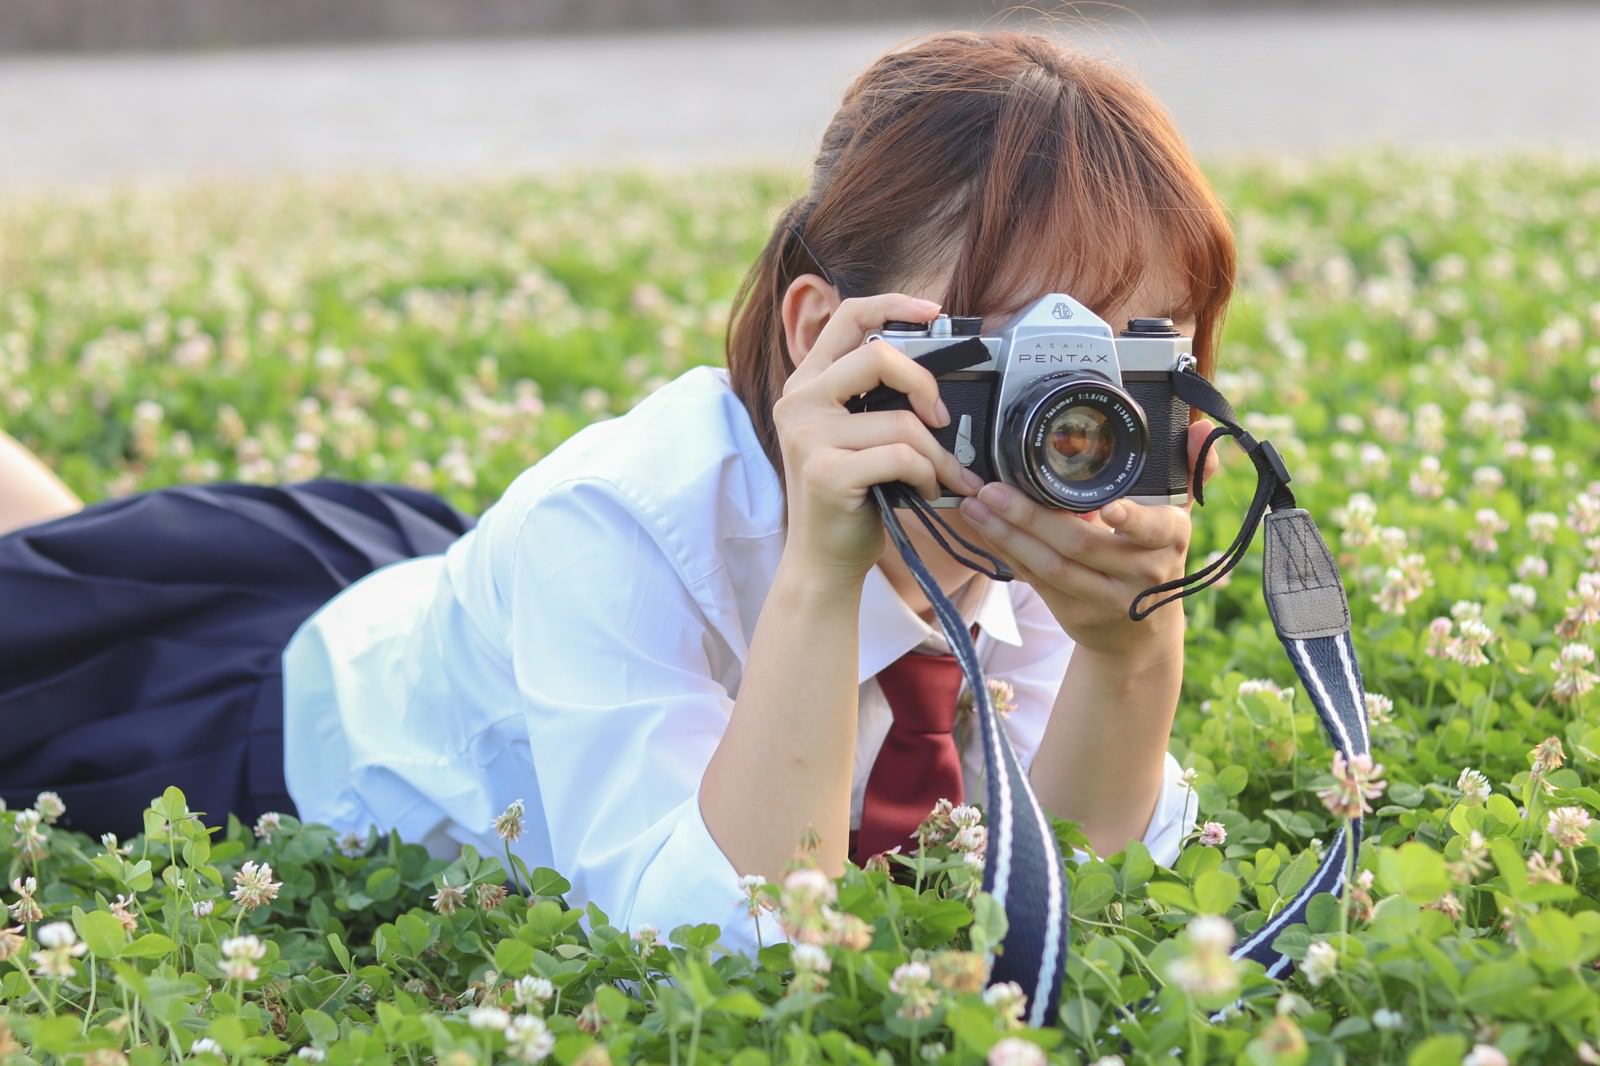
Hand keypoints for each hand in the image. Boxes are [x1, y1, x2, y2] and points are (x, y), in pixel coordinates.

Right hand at [774, 293, 984, 582]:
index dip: (892, 305)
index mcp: (806, 385)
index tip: (933, 311)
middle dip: (926, 386)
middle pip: (879, 357)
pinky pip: (902, 456)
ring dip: (937, 455)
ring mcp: (808, 437)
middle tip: (941, 420)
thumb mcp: (855, 435)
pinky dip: (928, 477)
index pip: (847, 317)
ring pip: (902, 420)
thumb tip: (935, 369)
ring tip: (942, 477)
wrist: (823, 560)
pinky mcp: (827, 472)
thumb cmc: (852, 497)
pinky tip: (926, 492)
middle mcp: (798, 403)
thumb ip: (874, 398)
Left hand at [957, 419, 1222, 657]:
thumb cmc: (1155, 557)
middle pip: (1082, 545)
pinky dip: (1006, 552)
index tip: (1109, 508)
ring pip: (1052, 567)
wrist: (1143, 635)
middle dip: (1032, 516)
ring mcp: (1106, 599)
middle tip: (994, 488)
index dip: (1131, 520)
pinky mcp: (1074, 614)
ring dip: (1008, 534)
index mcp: (1170, 540)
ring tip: (976, 504)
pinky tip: (983, 529)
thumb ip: (1191, 469)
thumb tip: (1200, 426)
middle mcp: (1142, 574)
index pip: (1153, 530)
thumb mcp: (1178, 517)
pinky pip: (1035, 581)